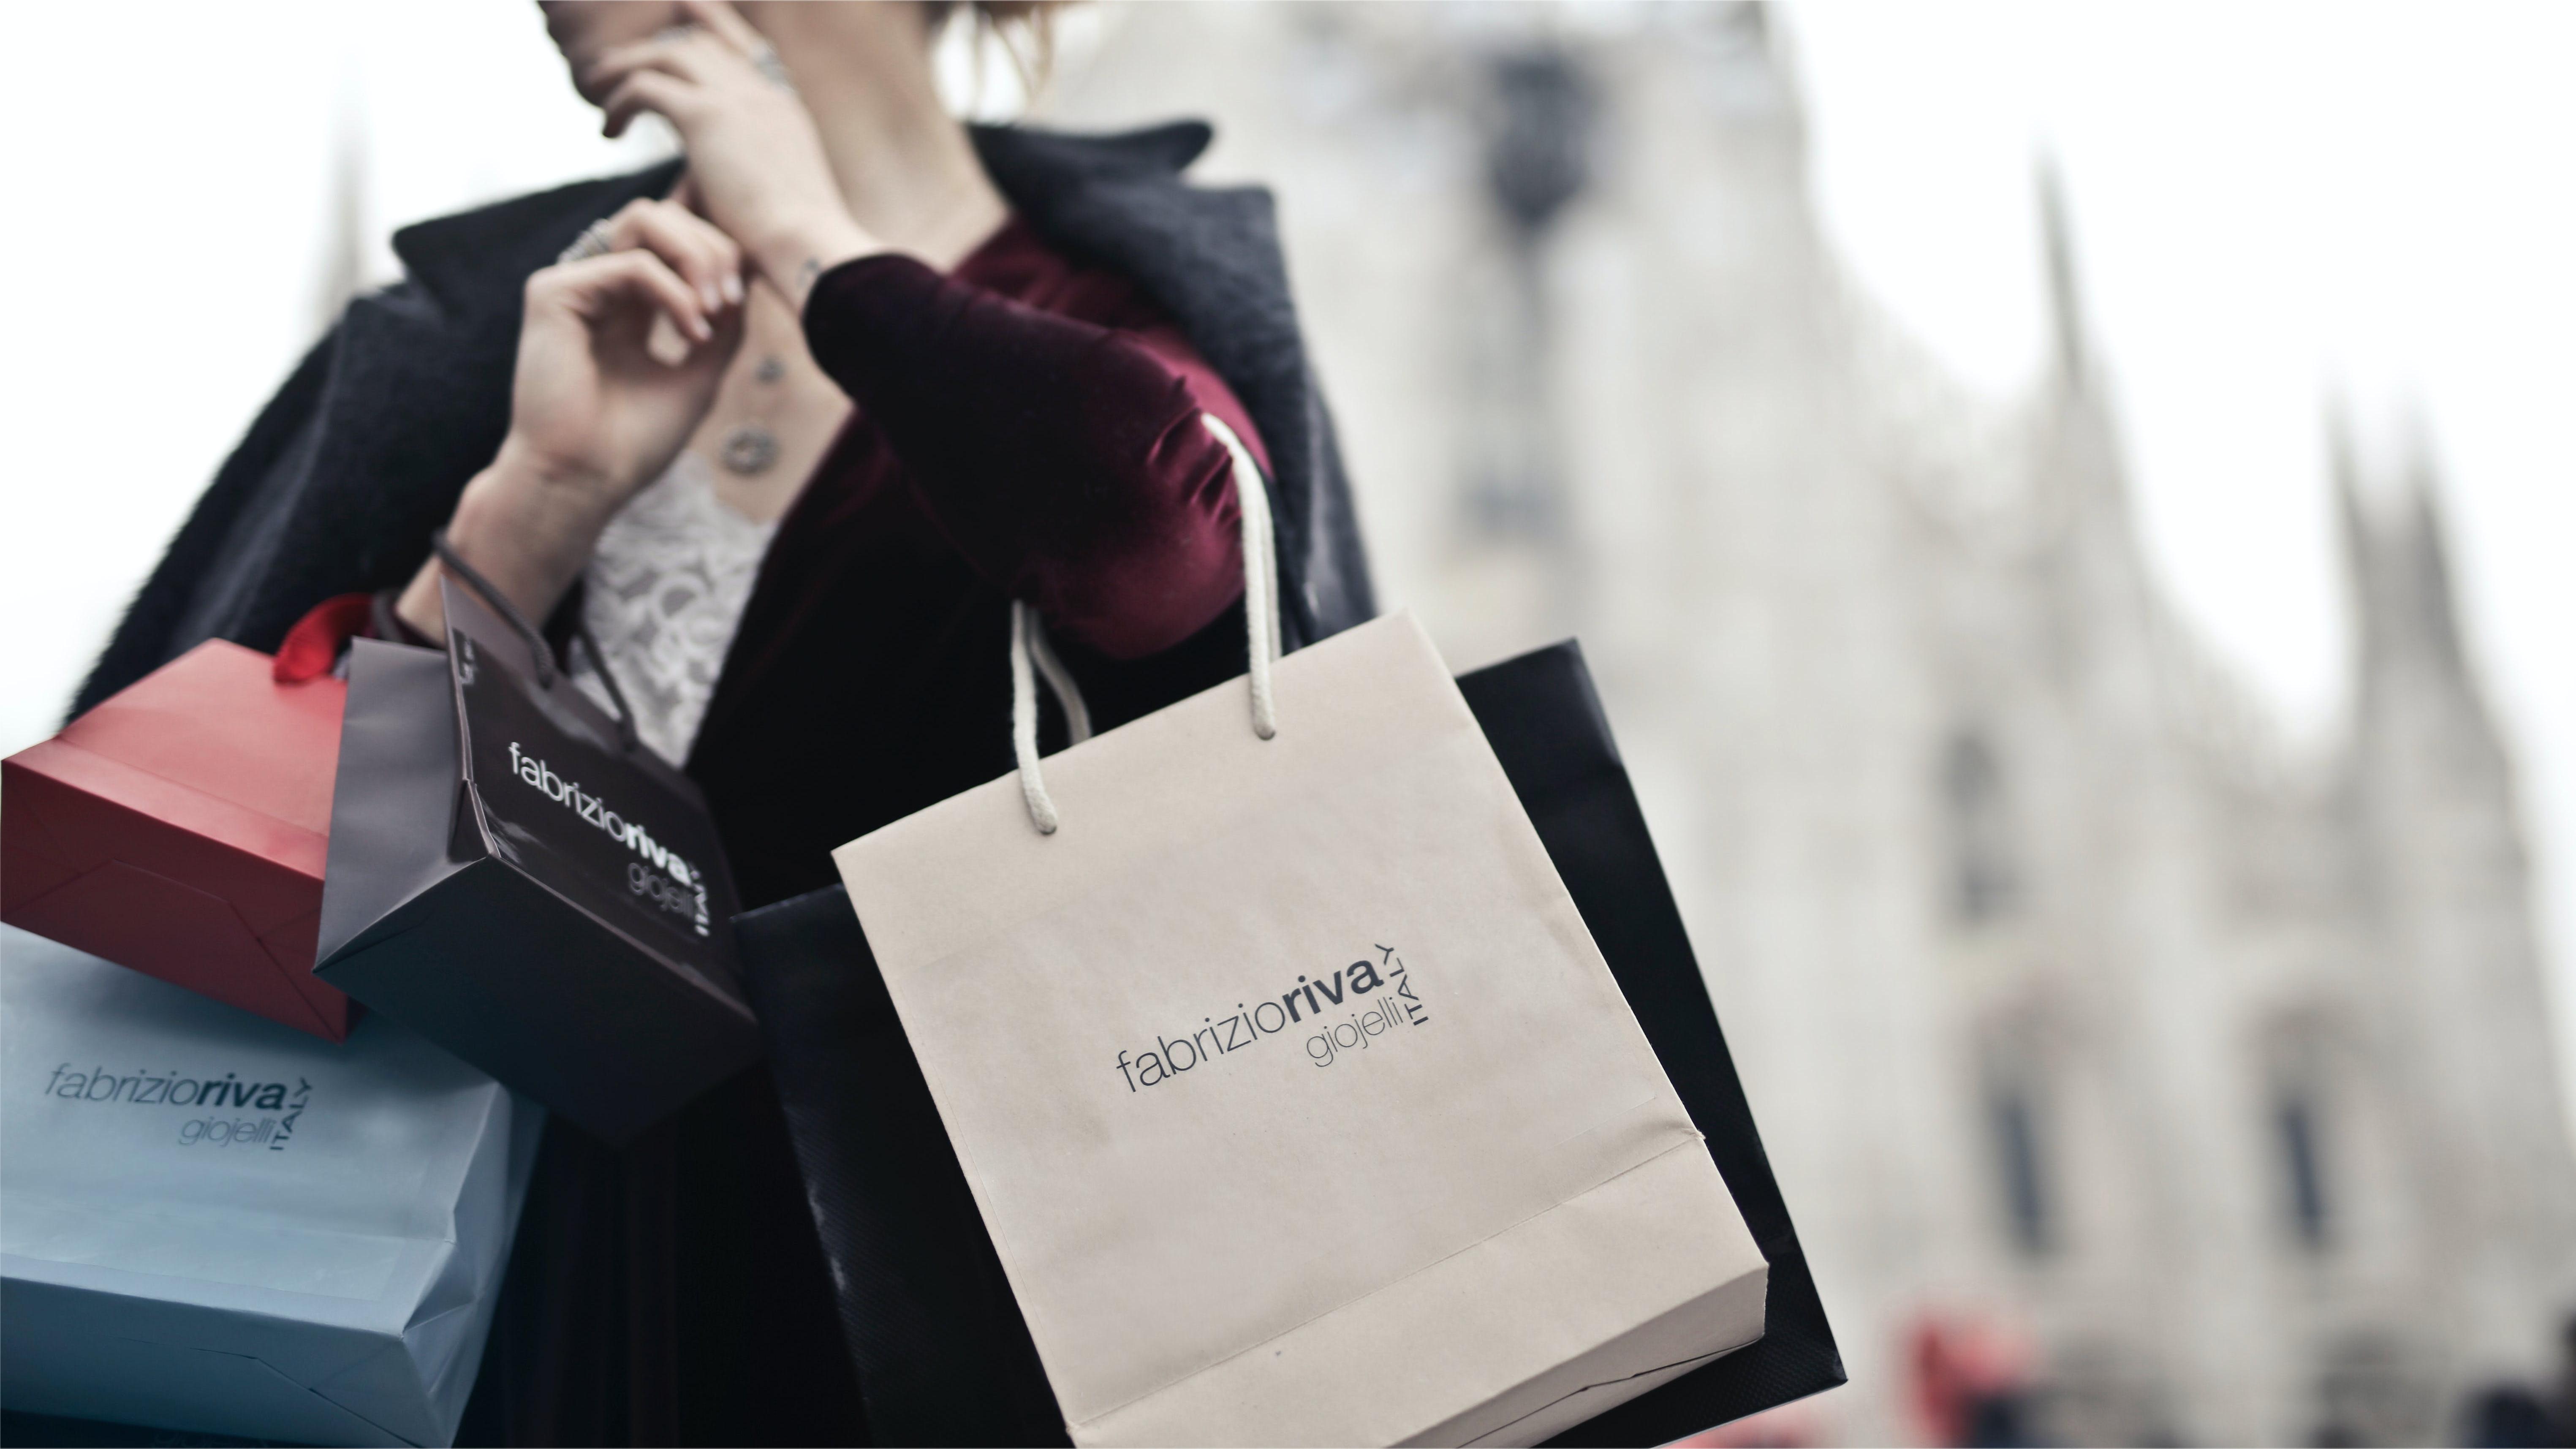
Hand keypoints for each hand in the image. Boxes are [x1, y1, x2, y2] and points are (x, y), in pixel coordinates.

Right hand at [394, 200, 743, 636]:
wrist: (586, 481)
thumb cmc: (634, 442)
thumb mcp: (700, 374)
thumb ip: (723, 324)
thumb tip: (747, 274)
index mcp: (629, 305)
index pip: (676, 242)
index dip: (719, 255)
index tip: (739, 303)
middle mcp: (599, 287)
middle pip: (663, 217)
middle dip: (712, 248)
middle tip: (731, 301)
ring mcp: (574, 285)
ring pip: (645, 220)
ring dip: (697, 257)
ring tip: (715, 310)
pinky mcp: (553, 293)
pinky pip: (632, 263)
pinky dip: (675, 292)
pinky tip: (691, 332)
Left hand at [584, 1, 876, 301]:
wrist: (806, 247)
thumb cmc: (792, 248)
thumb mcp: (773, 201)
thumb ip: (740, 179)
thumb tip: (700, 190)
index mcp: (784, 111)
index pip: (746, 51)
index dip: (714, 30)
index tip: (685, 18)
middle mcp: (762, 94)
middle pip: (700, 45)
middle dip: (656, 50)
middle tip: (617, 67)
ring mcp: (737, 98)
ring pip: (667, 54)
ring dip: (626, 67)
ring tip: (597, 90)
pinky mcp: (706, 115)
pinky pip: (645, 86)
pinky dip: (620, 103)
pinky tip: (609, 131)